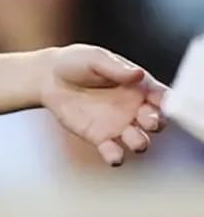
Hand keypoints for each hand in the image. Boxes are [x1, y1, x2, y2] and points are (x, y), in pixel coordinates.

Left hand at [40, 45, 166, 166]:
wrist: (48, 78)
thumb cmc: (76, 63)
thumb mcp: (96, 59)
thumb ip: (116, 68)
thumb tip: (137, 74)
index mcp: (139, 86)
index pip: (162, 97)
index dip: (168, 102)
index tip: (163, 104)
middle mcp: (134, 108)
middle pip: (156, 121)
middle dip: (156, 123)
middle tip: (146, 120)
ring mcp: (118, 124)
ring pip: (139, 140)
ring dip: (140, 142)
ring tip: (132, 138)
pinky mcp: (99, 137)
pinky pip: (112, 151)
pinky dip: (116, 157)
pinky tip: (114, 156)